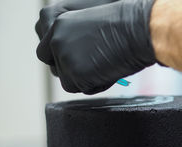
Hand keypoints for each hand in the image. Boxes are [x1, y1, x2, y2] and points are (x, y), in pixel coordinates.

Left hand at [36, 0, 156, 93]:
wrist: (135, 29)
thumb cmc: (124, 26)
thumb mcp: (90, 28)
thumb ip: (75, 42)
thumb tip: (78, 62)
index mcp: (58, 24)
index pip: (46, 50)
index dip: (60, 60)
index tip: (76, 63)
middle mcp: (56, 40)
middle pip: (53, 68)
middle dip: (68, 72)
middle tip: (91, 69)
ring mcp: (64, 57)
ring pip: (68, 82)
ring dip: (85, 80)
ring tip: (105, 65)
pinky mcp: (75, 73)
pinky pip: (83, 89)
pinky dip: (96, 85)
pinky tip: (109, 70)